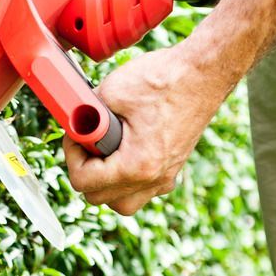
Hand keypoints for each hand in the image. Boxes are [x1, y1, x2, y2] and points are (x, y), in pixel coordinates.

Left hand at [63, 39, 228, 215]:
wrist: (204, 73)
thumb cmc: (164, 79)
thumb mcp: (112, 91)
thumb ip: (85, 113)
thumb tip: (72, 122)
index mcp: (137, 165)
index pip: (83, 182)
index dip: (72, 156)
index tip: (76, 135)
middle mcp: (153, 179)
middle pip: (99, 198)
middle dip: (86, 170)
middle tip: (88, 142)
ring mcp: (165, 178)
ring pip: (122, 203)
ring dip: (106, 183)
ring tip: (104, 151)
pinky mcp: (172, 171)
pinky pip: (142, 191)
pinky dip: (127, 179)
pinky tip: (125, 151)